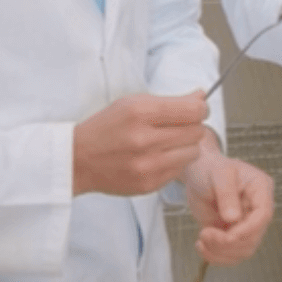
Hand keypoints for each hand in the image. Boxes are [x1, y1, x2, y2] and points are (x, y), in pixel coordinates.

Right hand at [71, 92, 208, 195]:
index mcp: (140, 112)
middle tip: (179, 125)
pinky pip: (180, 170)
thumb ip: (171, 101)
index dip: (201, 108)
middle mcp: (145, 140)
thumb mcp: (134, 103)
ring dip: (186, 146)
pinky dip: (175, 162)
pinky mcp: (149, 184)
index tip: (197, 109)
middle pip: (196, 131)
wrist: (79, 160)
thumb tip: (202, 97)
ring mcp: (147, 165)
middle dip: (193, 126)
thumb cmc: (106, 128)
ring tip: (169, 142)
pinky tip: (158, 156)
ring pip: (193, 152)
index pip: (193, 110)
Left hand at [181, 141, 275, 266]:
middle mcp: (258, 209)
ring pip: (243, 250)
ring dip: (221, 252)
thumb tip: (233, 218)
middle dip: (229, 243)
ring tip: (201, 240)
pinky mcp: (233, 234)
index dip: (248, 229)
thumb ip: (226, 193)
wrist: (198, 173)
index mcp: (261, 189)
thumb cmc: (210, 168)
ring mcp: (246, 223)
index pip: (263, 215)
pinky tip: (201, 246)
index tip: (227, 236)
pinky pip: (231, 254)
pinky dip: (216, 256)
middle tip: (204, 234)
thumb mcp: (218, 174)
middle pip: (254, 237)